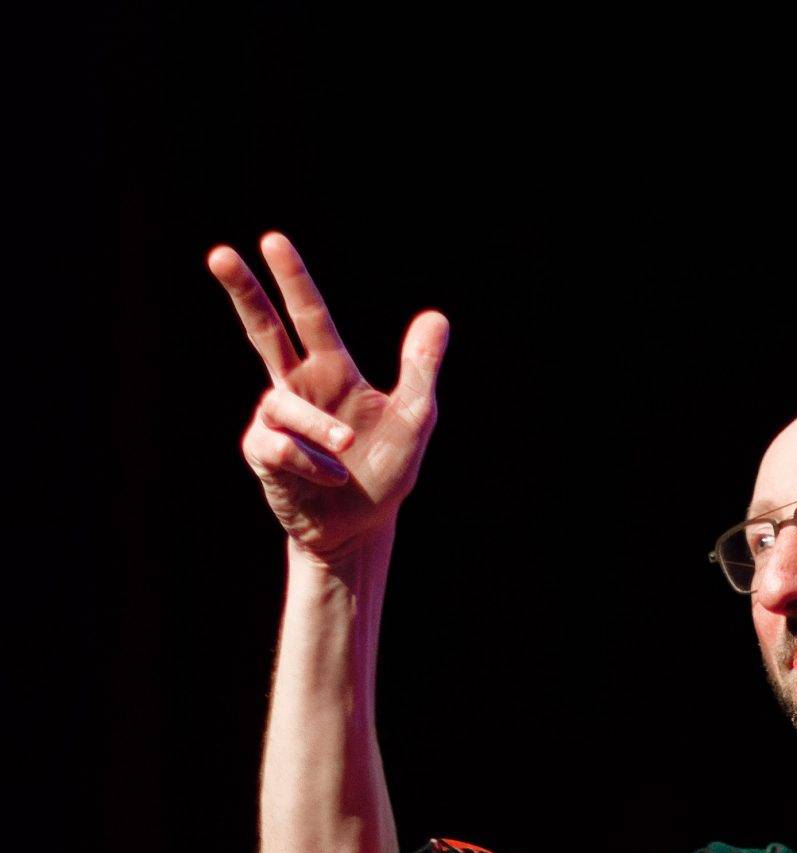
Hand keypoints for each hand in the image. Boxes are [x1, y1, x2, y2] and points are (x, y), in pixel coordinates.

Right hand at [208, 231, 448, 564]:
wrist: (361, 528)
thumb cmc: (384, 471)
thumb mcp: (414, 419)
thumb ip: (420, 370)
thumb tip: (437, 316)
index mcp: (331, 370)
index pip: (308, 316)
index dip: (292, 280)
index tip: (271, 240)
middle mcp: (297, 387)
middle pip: (262, 330)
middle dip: (242, 292)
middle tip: (219, 253)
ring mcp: (275, 420)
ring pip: (284, 405)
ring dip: (320, 427)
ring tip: (348, 449)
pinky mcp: (263, 454)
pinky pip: (280, 446)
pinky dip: (311, 461)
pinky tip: (333, 477)